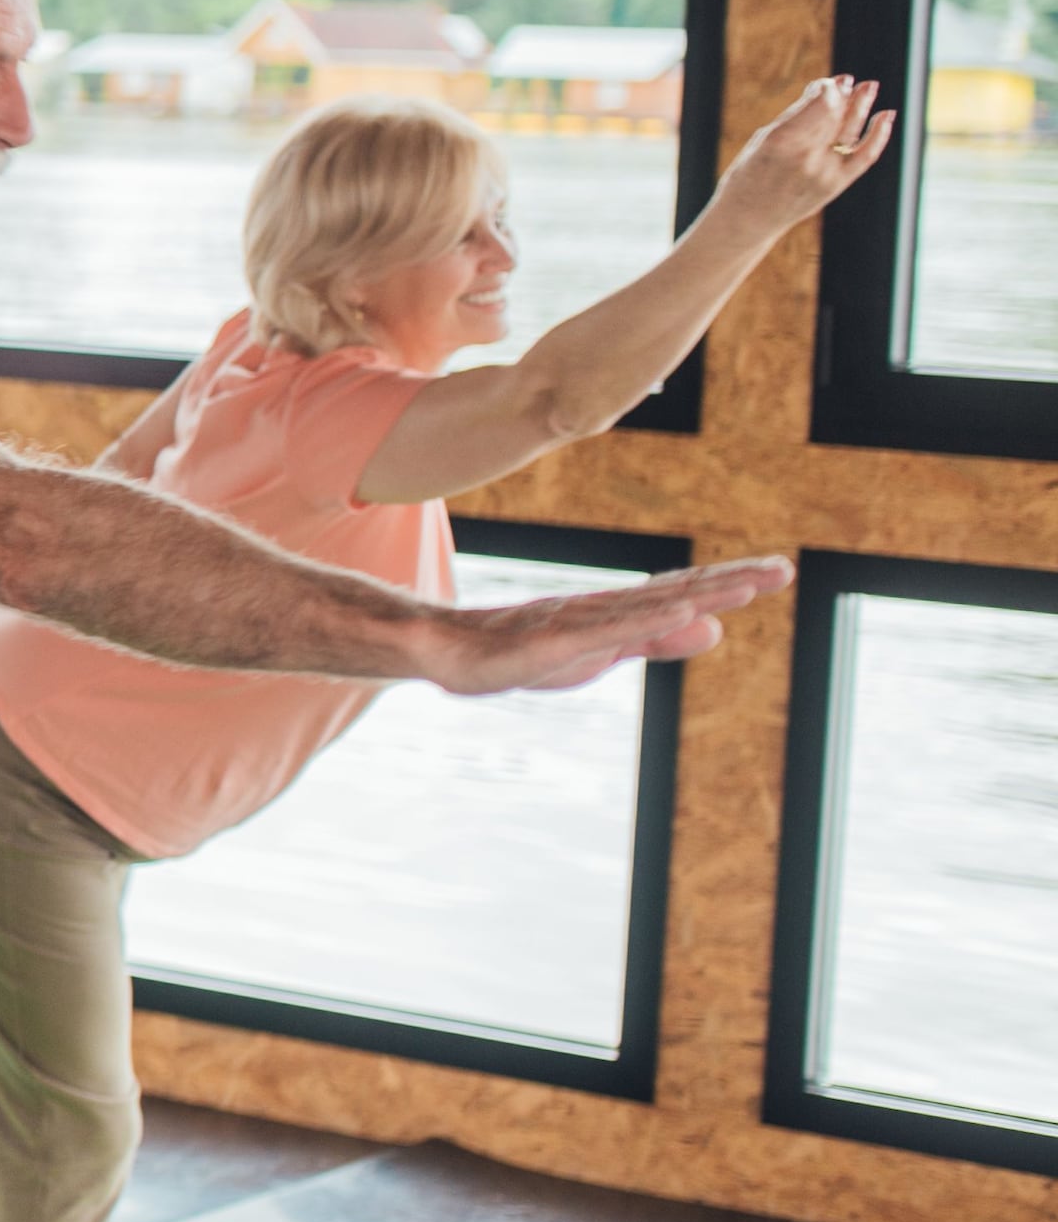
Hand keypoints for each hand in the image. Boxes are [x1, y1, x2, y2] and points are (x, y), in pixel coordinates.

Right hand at [422, 556, 784, 694]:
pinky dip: (643, 622)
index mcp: (615, 612)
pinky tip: (679, 614)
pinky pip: (601, 634)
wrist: (438, 647)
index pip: (678, 592)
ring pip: (643, 610)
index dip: (724, 582)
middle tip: (782, 571)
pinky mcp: (546, 646)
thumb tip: (717, 626)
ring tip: (746, 588)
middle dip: (726, 583)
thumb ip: (654, 639)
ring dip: (697, 596)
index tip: (775, 572)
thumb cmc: (518, 649)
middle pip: (670, 593)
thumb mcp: (598, 650)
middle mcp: (598, 611)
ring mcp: (570, 627)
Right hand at [709, 75, 893, 231]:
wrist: (748, 219)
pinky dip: (879, 134)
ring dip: (861, 106)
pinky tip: (886, 115)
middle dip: (843, 94)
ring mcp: (825, 173)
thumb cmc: (750, 174)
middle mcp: (807, 158)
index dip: (827, 89)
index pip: (819, 105)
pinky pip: (865, 156)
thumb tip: (824, 89)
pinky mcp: (837, 185)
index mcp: (781, 142)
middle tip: (849, 80)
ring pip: (851, 131)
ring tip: (869, 86)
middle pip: (835, 115)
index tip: (824, 83)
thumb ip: (796, 116)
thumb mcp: (763, 139)